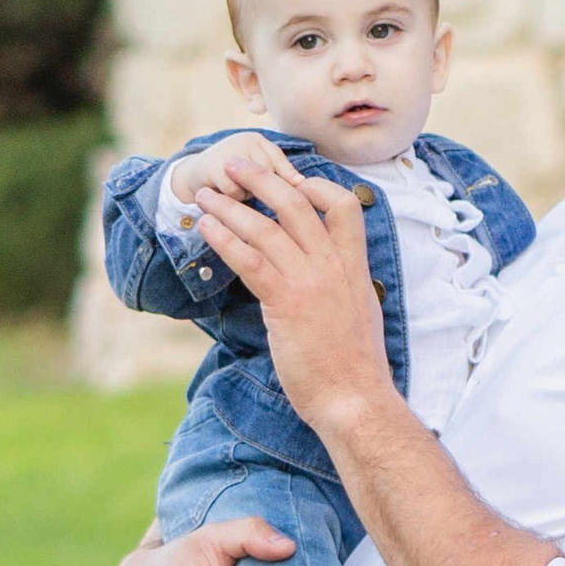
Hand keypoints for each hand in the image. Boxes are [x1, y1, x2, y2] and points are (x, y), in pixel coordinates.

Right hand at [168, 128, 282, 216]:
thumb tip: (303, 184)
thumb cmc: (232, 177)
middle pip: (269, 174)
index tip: (284, 199)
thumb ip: (280, 174)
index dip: (284, 183)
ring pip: (253, 184)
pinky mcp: (213, 166)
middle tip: (249, 192)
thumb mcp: (256, 170)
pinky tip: (221, 194)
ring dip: (246, 197)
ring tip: (235, 192)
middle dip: (263, 191)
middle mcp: (244, 140)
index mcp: (259, 140)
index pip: (281, 164)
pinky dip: (231, 200)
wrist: (193, 176)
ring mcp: (229, 151)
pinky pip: (235, 192)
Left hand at [193, 160, 396, 440]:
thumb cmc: (354, 369)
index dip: (317, 186)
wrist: (356, 399)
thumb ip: (343, 290)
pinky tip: (207, 230)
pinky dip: (225, 240)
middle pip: (296, 202)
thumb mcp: (359, 316)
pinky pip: (250, 260)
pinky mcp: (286, 303)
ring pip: (266, 227)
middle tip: (234, 165)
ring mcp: (310, 282)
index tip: (292, 179)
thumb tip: (328, 287)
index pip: (343, 206)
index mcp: (355, 267)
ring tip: (205, 197)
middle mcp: (333, 266)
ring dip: (230, 207)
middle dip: (261, 178)